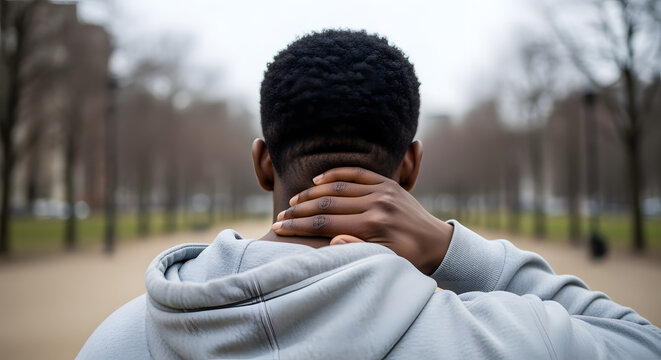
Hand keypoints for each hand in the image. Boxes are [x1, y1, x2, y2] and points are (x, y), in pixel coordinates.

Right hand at [272, 167, 452, 274]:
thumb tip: (332, 239)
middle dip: (300, 210)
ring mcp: (382, 190)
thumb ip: (357, 249)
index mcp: (374, 225)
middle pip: (327, 204)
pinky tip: (318, 179)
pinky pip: (357, 173)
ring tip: (294, 201)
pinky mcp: (387, 182)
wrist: (437, 243)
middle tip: (280, 216)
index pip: (326, 224)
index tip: (279, 227)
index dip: (299, 226)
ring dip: (312, 193)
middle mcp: (377, 204)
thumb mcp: (385, 260)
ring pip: (338, 186)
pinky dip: (336, 174)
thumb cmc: (409, 258)